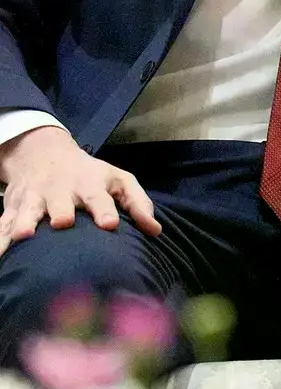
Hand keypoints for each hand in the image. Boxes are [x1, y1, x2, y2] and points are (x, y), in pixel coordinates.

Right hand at [0, 125, 162, 259]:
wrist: (44, 154)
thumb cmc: (90, 174)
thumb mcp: (118, 180)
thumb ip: (138, 203)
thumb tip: (156, 232)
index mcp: (89, 185)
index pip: (99, 197)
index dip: (104, 210)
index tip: (110, 224)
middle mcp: (60, 191)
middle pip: (60, 202)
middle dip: (61, 212)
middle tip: (62, 223)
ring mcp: (34, 199)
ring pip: (27, 211)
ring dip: (25, 222)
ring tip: (24, 235)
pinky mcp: (12, 208)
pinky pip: (2, 223)